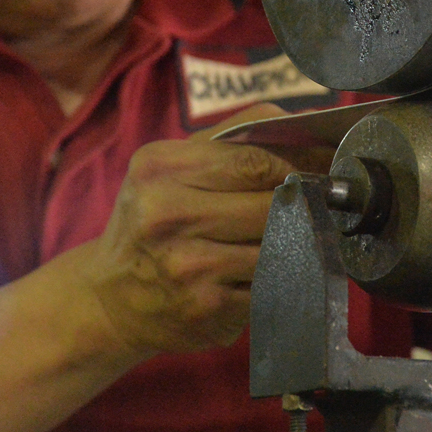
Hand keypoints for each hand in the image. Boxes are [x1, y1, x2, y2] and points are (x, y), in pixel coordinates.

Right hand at [81, 103, 330, 355]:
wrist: (109, 298)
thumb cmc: (153, 221)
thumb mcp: (173, 167)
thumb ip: (236, 138)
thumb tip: (307, 122)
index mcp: (161, 169)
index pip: (256, 161)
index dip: (300, 167)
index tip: (322, 172)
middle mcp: (168, 215)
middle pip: (273, 204)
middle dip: (304, 206)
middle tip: (319, 206)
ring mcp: (187, 266)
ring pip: (278, 246)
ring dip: (295, 244)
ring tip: (291, 239)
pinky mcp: (206, 309)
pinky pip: (269, 285)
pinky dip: (278, 278)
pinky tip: (264, 272)